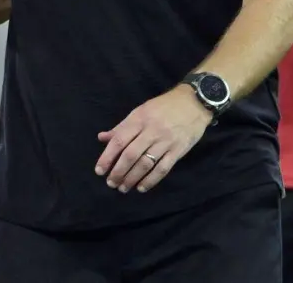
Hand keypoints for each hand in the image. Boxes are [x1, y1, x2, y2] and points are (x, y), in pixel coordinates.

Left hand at [95, 86, 212, 192]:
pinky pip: (163, 168)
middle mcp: (150, 131)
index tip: (99, 170)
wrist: (193, 103)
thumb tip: (102, 138)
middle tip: (111, 183)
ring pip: (145, 164)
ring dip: (132, 178)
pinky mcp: (178, 151)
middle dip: (118, 171)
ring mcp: (165, 142)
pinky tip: (141, 188)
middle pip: (131, 155)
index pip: (119, 141)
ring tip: (123, 188)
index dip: (107, 157)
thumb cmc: (163, 106)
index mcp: (138, 120)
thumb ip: (121, 127)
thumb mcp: (140, 111)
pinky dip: (151, 180)